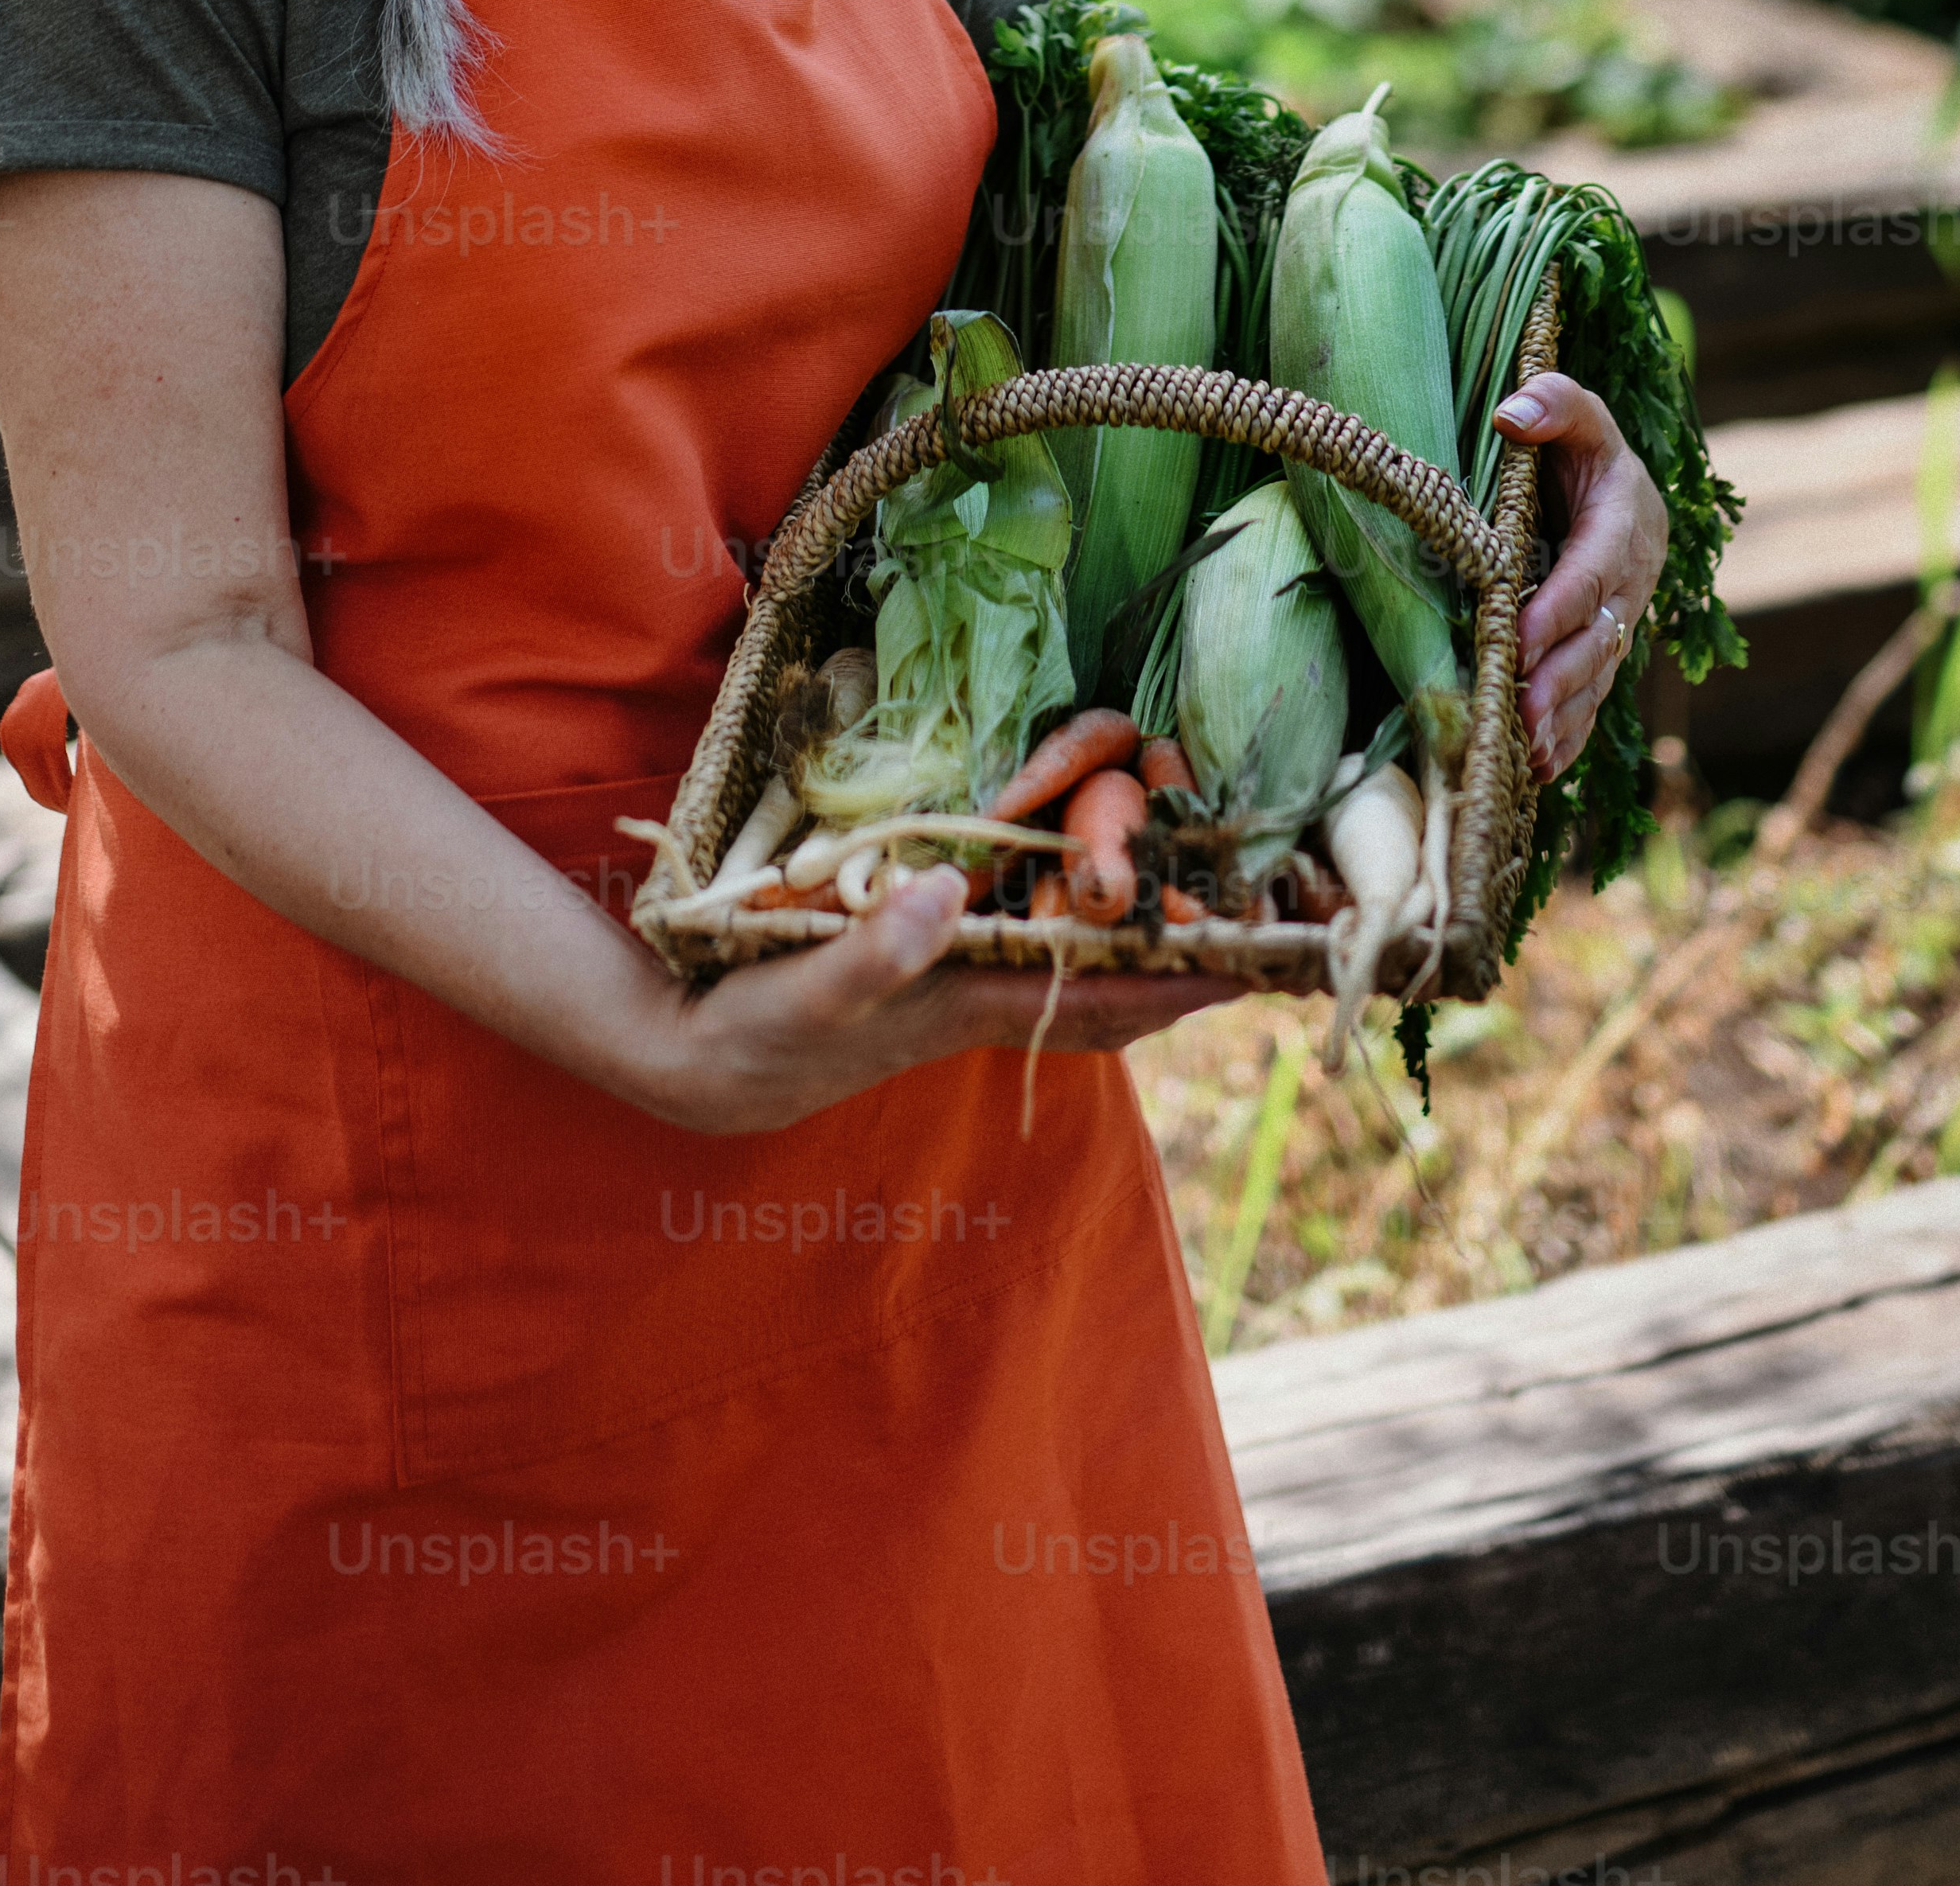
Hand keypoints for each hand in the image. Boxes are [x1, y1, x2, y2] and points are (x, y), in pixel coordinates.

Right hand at [621, 868, 1247, 1136]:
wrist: (692, 1063)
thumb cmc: (751, 1029)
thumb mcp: (807, 990)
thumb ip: (875, 950)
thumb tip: (954, 897)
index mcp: (965, 1003)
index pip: (1099, 995)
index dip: (1181, 979)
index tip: (1262, 959)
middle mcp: (976, 1001)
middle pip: (1107, 992)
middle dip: (1185, 967)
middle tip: (1266, 933)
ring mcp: (952, 991)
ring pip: (1072, 975)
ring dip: (1137, 951)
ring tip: (1202, 915)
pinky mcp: (923, 975)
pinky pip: (1024, 953)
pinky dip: (1070, 931)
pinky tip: (1081, 904)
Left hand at [1499, 371, 1667, 784]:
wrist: (1616, 479)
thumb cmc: (1583, 443)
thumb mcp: (1576, 412)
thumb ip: (1553, 402)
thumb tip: (1511, 412)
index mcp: (1626, 524)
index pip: (1591, 573)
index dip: (1557, 609)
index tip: (1516, 640)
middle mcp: (1632, 580)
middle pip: (1597, 638)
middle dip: (1559, 679)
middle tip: (1520, 714)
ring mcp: (1623, 620)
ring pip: (1597, 677)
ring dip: (1565, 719)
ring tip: (1529, 755)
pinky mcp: (1607, 646)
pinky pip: (1594, 696)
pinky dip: (1571, 734)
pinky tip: (1541, 769)